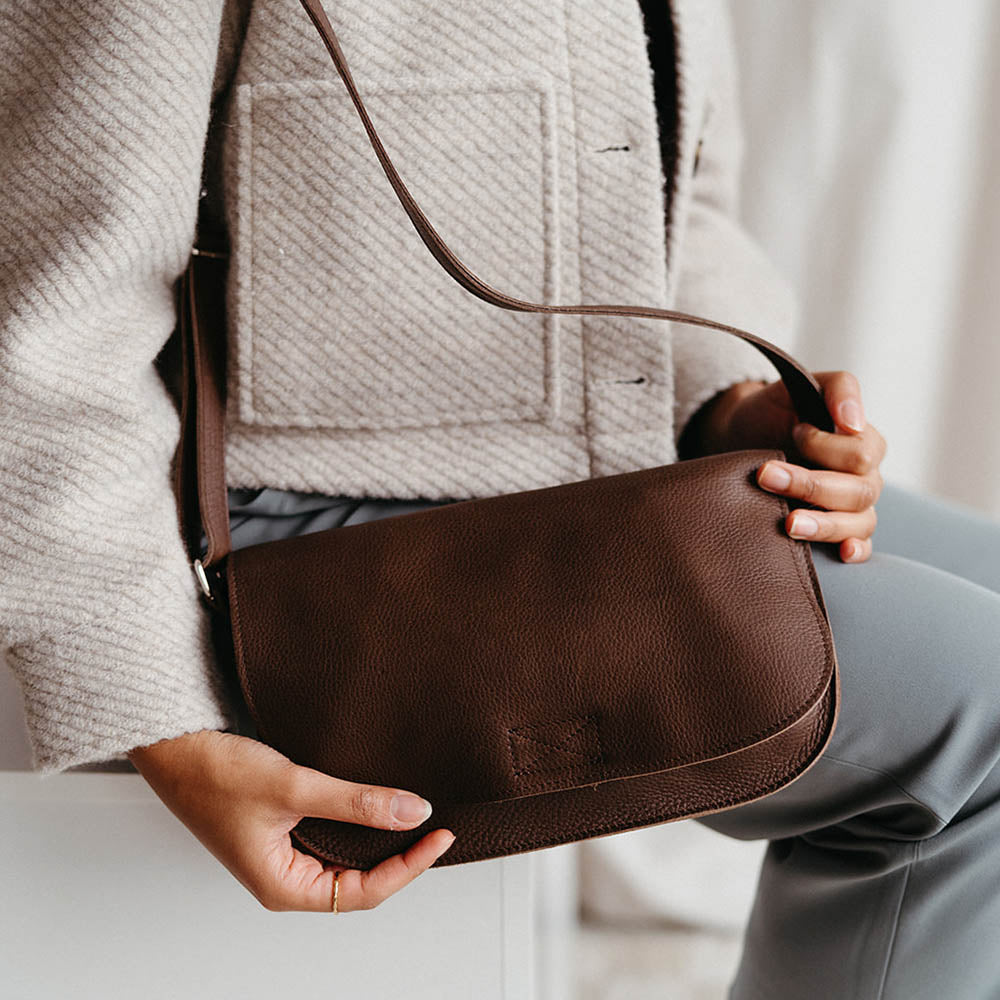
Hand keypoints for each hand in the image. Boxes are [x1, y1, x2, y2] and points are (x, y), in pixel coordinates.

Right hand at [128, 729, 454, 911]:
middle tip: (438, 828)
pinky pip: (332, 834)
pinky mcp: (282, 825)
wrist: (173, 743)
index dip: (408, 867)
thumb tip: (413, 811)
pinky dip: (359, 821)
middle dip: (400, 858)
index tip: (440, 836)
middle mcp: (284, 876)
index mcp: (281, 886)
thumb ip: (356, 801)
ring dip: (380, 840)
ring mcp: (283, 851)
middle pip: (359, 882)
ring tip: (416, 816)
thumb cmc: (214, 772)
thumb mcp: (294, 787)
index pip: (363, 893)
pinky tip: (378, 801)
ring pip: (346, 857)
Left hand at [693, 371, 886, 562]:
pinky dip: (856, 550)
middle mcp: (865, 477)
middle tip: (767, 476)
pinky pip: (861, 546)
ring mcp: (854, 506)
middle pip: (859, 491)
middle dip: (810, 485)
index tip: (793, 433)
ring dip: (823, 524)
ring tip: (789, 523)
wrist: (743, 434)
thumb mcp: (800, 385)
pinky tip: (842, 554)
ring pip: (859, 522)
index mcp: (864, 441)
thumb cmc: (775, 410)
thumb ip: (837, 389)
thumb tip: (854, 422)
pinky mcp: (838, 529)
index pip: (861, 454)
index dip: (826, 446)